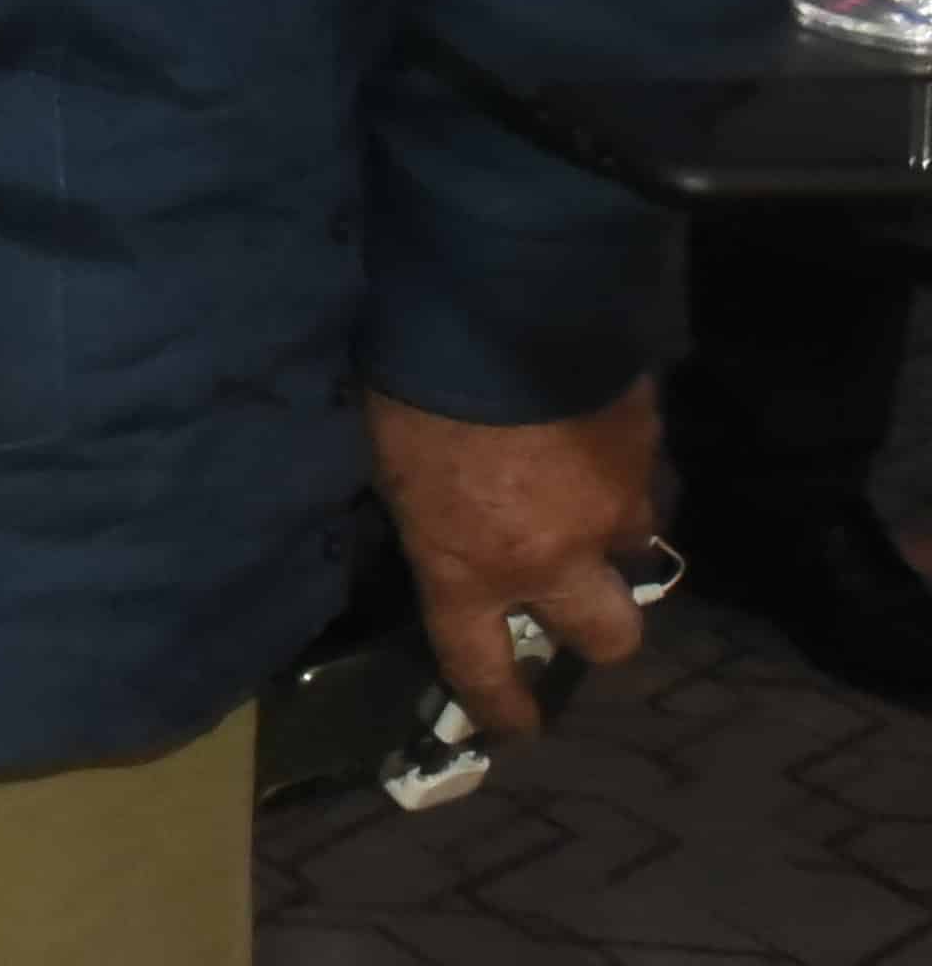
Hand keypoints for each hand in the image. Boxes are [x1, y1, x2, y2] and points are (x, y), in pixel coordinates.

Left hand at [371, 377, 662, 744]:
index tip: (517, 728)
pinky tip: (593, 432)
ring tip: (581, 493)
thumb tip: (434, 514)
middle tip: (575, 594)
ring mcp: (610, 506)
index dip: (499, 703)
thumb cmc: (410, 382)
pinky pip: (645, 479)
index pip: (481, 661)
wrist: (494, 309)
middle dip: (595, 625)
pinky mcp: (648, 452)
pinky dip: (624, 470)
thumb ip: (425, 508)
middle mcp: (550, 554)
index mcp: (467, 564)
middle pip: (608, 634)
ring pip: (637, 550)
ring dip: (613, 535)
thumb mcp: (388, 459)